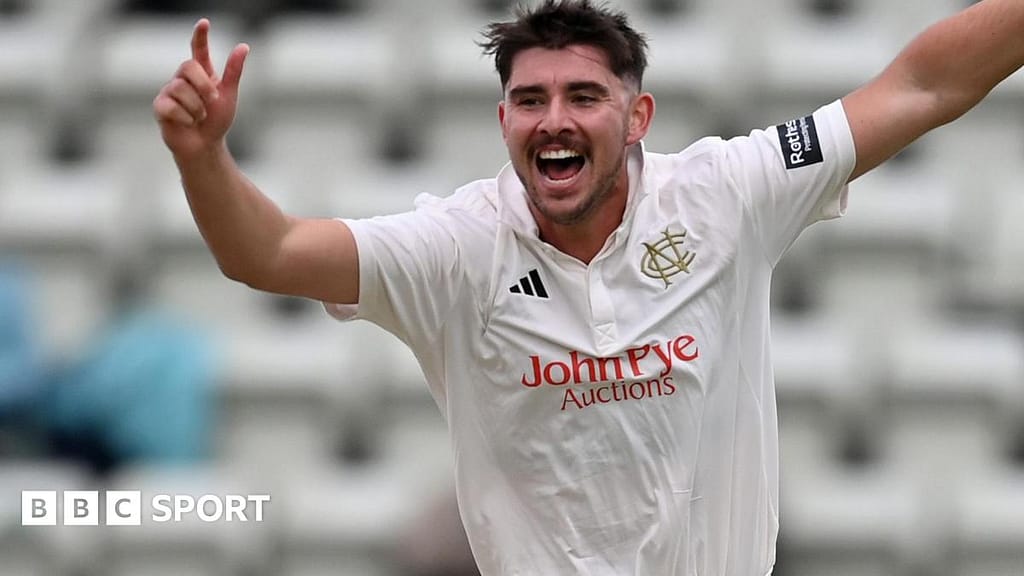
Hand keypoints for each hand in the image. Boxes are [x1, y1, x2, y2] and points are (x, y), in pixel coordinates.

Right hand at [153, 18, 248, 158]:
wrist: (205, 146)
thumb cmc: (216, 121)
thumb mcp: (228, 95)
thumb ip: (233, 71)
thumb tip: (243, 46)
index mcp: (201, 73)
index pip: (198, 49)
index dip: (200, 36)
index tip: (204, 23)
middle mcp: (182, 78)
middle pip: (188, 66)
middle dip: (204, 86)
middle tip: (212, 101)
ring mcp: (169, 91)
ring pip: (180, 89)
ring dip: (197, 108)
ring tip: (199, 117)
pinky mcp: (160, 106)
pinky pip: (171, 106)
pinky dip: (186, 118)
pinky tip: (188, 123)